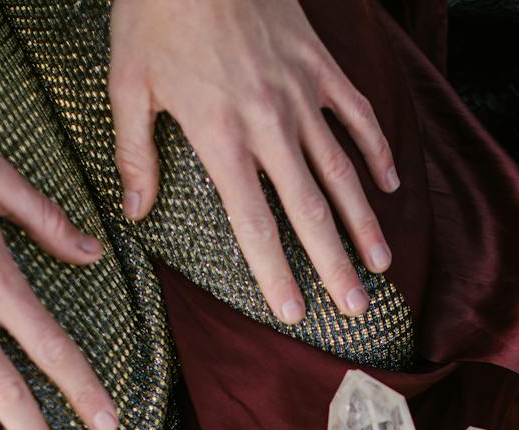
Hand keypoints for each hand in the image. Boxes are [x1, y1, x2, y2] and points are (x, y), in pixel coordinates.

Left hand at [109, 0, 398, 321]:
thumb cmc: (155, 12)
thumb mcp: (128, 83)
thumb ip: (134, 153)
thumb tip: (135, 212)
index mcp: (219, 135)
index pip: (253, 221)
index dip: (275, 271)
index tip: (293, 311)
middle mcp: (268, 122)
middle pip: (309, 209)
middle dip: (334, 264)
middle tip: (354, 307)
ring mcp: (300, 92)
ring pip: (341, 169)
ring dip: (364, 220)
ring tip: (382, 262)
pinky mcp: (319, 63)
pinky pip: (357, 112)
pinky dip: (376, 149)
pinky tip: (390, 183)